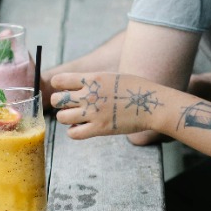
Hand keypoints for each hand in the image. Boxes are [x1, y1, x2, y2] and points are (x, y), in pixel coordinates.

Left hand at [50, 71, 166, 139]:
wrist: (152, 104)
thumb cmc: (136, 89)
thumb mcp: (112, 77)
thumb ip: (94, 81)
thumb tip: (80, 85)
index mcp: (93, 78)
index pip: (59, 81)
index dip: (59, 86)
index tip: (64, 89)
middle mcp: (90, 95)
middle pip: (57, 100)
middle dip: (60, 103)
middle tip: (69, 106)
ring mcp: (94, 113)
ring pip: (62, 118)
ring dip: (66, 118)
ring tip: (76, 118)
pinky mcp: (100, 129)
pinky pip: (74, 134)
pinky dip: (73, 132)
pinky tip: (81, 128)